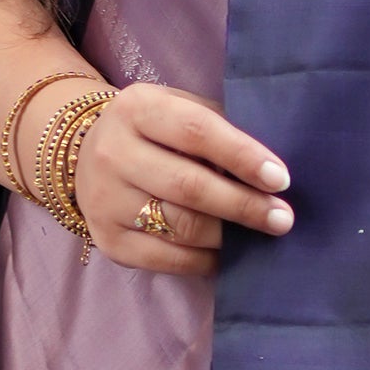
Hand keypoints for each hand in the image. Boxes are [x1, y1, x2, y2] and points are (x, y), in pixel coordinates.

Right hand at [50, 82, 294, 272]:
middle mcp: (114, 152)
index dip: (242, 157)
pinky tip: (226, 256)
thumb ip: (219, 131)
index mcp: (138, 109)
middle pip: (189, 186)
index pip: (197, 132)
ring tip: (259, 237)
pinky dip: (204, 260)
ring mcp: (106, 200)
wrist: (87, 155)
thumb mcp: (180, 110)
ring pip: (180, 226)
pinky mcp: (108, 240)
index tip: (280, 179)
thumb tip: (270, 174)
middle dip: (243, 205)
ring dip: (227, 236)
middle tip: (282, 219)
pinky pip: (166, 259)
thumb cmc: (156, 131)